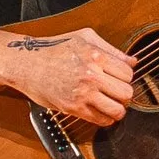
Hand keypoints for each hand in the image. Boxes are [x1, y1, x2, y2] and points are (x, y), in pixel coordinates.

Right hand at [13, 28, 137, 131]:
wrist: (26, 63)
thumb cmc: (53, 48)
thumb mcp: (84, 37)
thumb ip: (111, 49)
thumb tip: (132, 61)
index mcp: (95, 55)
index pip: (128, 72)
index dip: (125, 77)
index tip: (119, 78)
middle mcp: (91, 75)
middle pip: (126, 93)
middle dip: (123, 94)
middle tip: (116, 92)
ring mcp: (83, 93)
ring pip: (117, 110)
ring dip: (117, 109)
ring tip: (111, 104)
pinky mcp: (73, 108)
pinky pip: (101, 120)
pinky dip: (105, 119)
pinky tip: (100, 111)